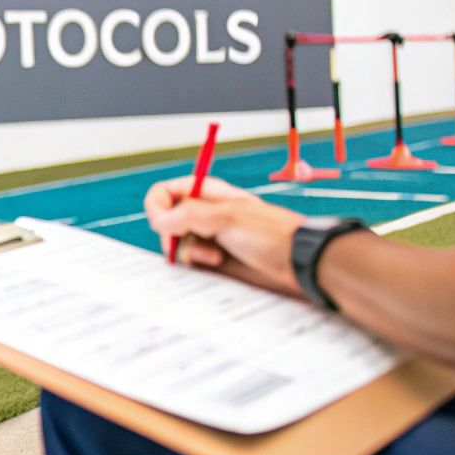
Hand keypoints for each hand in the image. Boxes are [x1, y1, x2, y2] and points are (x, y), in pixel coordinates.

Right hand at [143, 176, 307, 297]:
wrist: (296, 261)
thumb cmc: (270, 233)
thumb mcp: (227, 217)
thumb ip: (188, 216)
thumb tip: (159, 221)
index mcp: (206, 192)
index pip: (164, 192)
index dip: (157, 207)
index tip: (163, 224)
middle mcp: (204, 212)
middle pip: (166, 219)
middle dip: (171, 234)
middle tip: (186, 242)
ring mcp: (209, 234)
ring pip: (177, 242)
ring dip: (188, 251)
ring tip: (213, 255)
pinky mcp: (214, 256)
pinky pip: (191, 259)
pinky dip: (197, 262)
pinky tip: (217, 262)